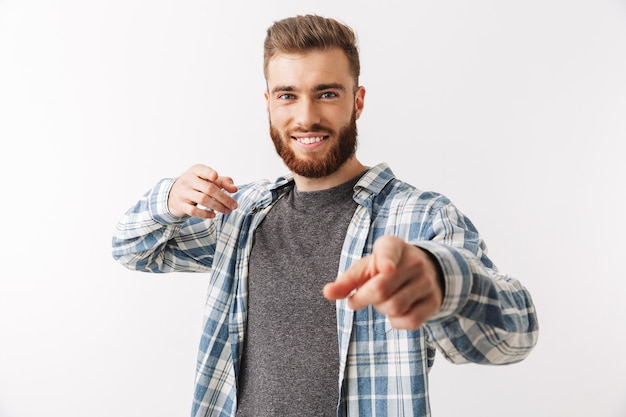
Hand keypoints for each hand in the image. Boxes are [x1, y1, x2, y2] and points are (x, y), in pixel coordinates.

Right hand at [168, 164, 237, 218]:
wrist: (173, 194)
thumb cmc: (196, 185)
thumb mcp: (208, 179)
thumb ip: (223, 182)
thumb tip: (235, 189)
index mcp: (196, 170)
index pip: (202, 170)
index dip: (209, 173)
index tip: (215, 176)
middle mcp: (188, 180)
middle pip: (209, 188)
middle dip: (224, 198)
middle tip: (234, 206)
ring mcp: (183, 192)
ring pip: (202, 200)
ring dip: (218, 207)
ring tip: (227, 211)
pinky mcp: (180, 205)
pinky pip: (193, 211)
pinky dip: (205, 214)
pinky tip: (213, 215)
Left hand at [323, 235, 443, 329]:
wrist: (424, 270)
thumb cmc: (386, 269)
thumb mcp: (366, 268)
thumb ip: (346, 280)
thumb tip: (327, 293)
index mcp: (393, 246)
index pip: (389, 251)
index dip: (386, 260)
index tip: (386, 268)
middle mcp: (414, 261)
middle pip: (380, 290)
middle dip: (363, 299)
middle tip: (361, 297)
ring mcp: (427, 281)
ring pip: (394, 308)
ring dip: (381, 310)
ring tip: (384, 300)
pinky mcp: (434, 301)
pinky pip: (410, 321)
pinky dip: (396, 322)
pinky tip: (397, 311)